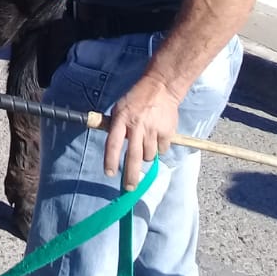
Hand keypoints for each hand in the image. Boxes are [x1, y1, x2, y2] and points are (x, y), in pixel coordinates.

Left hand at [102, 70, 181, 189]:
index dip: (110, 160)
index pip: (113, 143)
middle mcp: (137, 126)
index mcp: (122, 119)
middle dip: (131, 175)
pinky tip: (157, 135)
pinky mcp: (167, 132)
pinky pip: (162, 149)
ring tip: (146, 142)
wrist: (161, 87)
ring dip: (146, 155)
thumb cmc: (136, 98)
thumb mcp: (120, 108)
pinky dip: (159, 147)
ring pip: (149, 156)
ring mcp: (153, 130)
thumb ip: (116, 126)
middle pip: (133, 157)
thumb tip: (112, 147)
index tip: (109, 173)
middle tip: (130, 188)